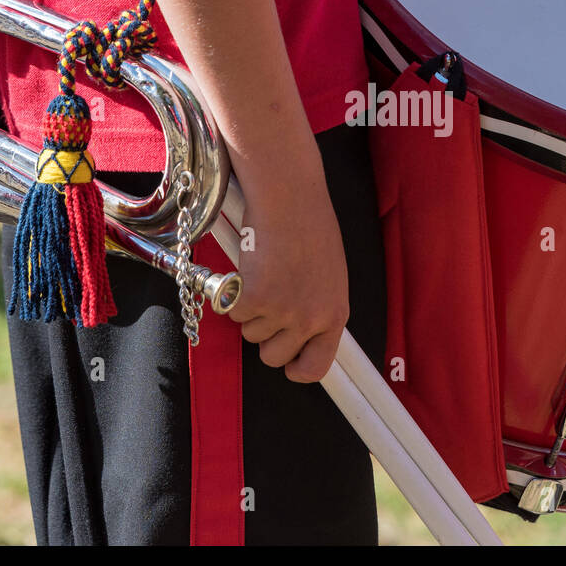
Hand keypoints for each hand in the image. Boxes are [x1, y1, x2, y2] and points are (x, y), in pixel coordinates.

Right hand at [225, 167, 349, 382]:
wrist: (290, 197)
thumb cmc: (308, 226)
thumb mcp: (327, 275)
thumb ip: (316, 306)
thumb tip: (299, 331)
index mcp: (335, 314)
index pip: (316, 367)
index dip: (296, 368)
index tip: (287, 362)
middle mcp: (311, 318)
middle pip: (273, 356)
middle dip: (264, 333)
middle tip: (266, 301)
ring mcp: (283, 311)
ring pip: (249, 333)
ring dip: (249, 307)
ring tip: (263, 272)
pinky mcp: (254, 298)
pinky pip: (231, 311)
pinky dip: (231, 292)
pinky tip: (247, 266)